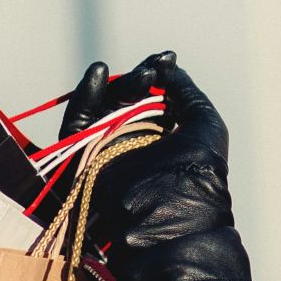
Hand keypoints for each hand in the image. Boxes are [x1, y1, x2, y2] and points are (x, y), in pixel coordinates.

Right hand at [61, 51, 254, 280]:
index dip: (156, 76)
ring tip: (136, 78)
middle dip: (137, 80)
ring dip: (116, 86)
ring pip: (102, 110)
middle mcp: (134, 146)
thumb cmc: (198, 174)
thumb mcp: (204, 124)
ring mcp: (107, 154)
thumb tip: (167, 65)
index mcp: (164, 140)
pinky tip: (98, 73)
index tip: (165, 59)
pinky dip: (85, 98)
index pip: (152, 100)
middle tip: (150, 73)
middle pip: (125, 101)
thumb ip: (186, 91)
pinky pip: (76, 127)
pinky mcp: (82, 163)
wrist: (171, 221)